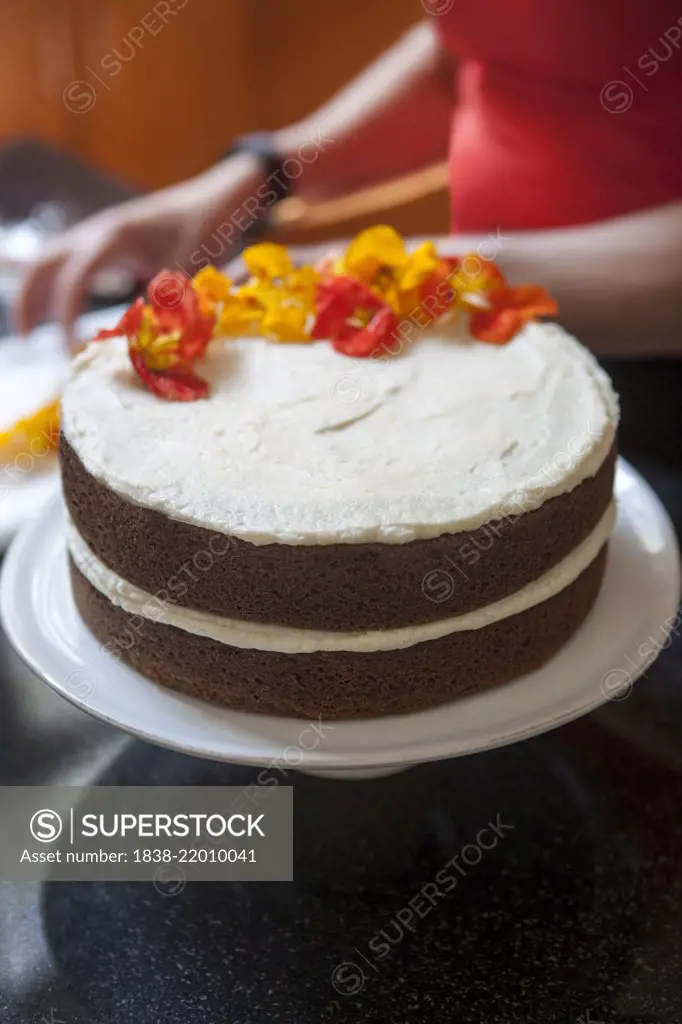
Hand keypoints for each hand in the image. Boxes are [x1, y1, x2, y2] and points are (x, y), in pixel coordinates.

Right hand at [15, 153, 261, 342]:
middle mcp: (98, 231)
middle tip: (25, 342)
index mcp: (117, 235)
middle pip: (43, 262)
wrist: (215, 198)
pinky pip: (67, 264)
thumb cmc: (207, 230)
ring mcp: (97, 235)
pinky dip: (55, 289)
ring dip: (36, 294)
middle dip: (29, 300)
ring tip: (31, 335)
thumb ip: (168, 308)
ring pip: (49, 261)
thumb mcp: (191, 273)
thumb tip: (150, 350)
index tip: (68, 346)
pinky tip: (56, 317)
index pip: (75, 274)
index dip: (66, 311)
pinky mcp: (104, 244)